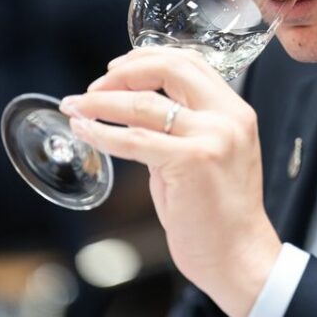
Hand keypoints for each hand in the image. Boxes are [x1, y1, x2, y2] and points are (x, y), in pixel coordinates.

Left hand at [60, 47, 281, 316]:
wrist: (240, 257)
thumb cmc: (220, 214)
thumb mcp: (206, 156)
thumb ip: (178, 130)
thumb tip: (132, 114)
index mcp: (235, 111)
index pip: (190, 62)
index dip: (148, 59)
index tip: (117, 69)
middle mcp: (228, 117)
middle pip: (171, 68)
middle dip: (125, 71)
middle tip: (95, 86)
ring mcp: (212, 138)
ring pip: (144, 104)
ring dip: (101, 102)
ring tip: (76, 106)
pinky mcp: (191, 162)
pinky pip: (135, 140)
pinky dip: (103, 133)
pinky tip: (85, 131)